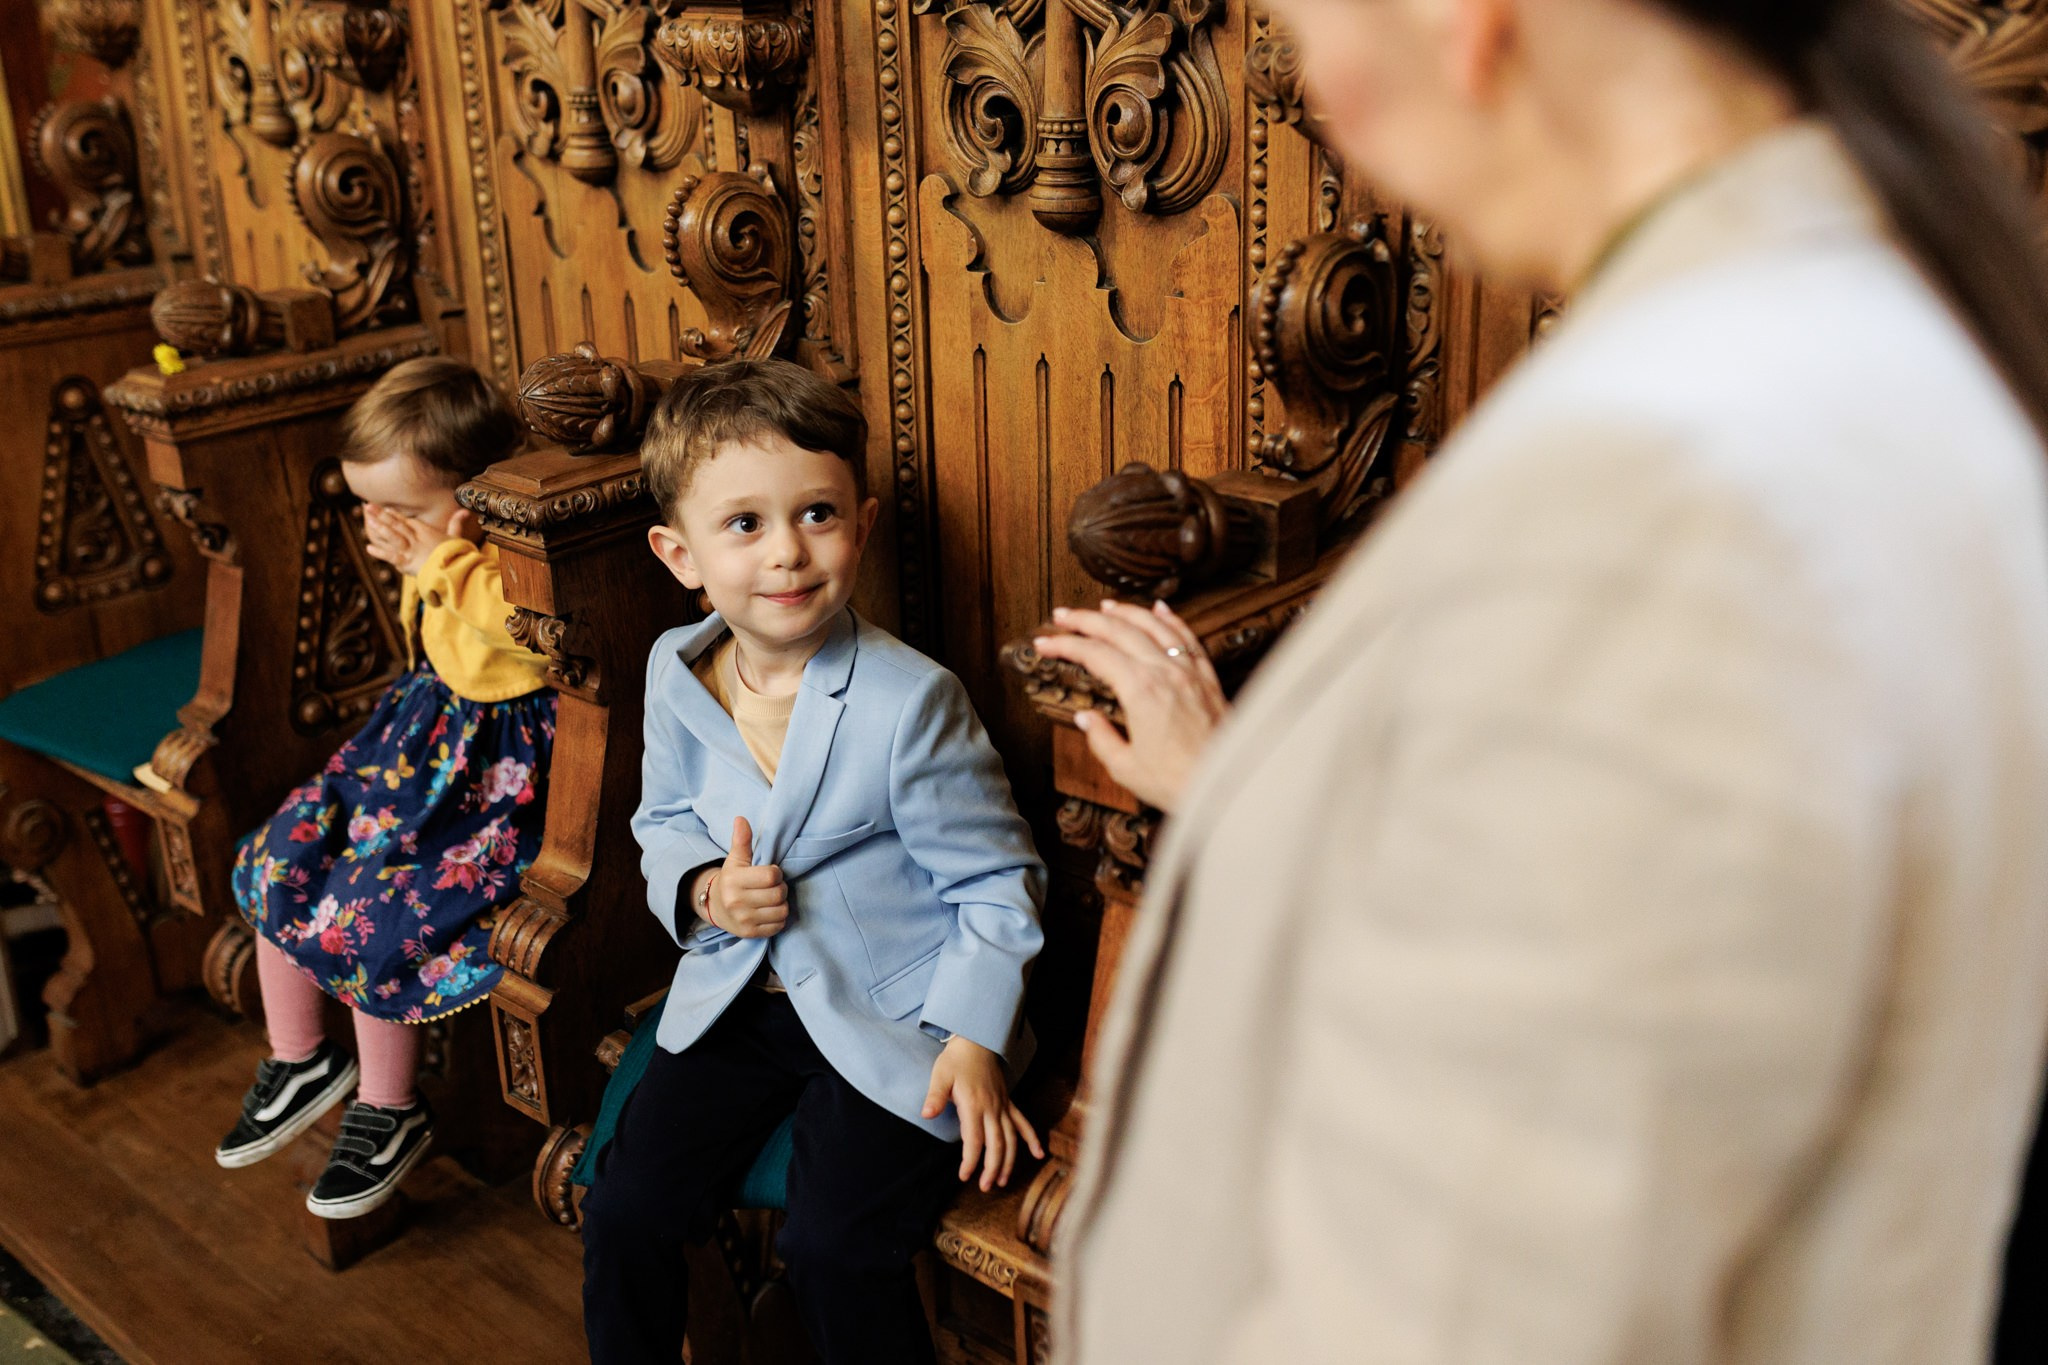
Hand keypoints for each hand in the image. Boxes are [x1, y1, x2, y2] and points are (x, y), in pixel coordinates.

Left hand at [361, 504, 478, 576]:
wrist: (456, 569)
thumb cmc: (457, 554)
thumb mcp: (457, 537)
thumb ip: (456, 523)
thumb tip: (465, 511)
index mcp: (426, 532)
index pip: (407, 521)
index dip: (394, 515)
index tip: (384, 509)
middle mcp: (416, 539)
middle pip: (396, 525)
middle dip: (381, 515)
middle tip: (368, 506)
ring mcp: (411, 550)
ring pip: (393, 536)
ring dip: (380, 528)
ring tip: (368, 520)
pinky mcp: (408, 562)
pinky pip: (391, 556)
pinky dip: (380, 552)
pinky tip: (369, 548)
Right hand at [694, 816, 787, 937]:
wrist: (716, 907)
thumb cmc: (732, 880)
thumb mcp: (735, 859)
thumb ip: (741, 840)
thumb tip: (741, 819)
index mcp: (734, 881)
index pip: (771, 876)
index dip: (776, 873)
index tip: (770, 873)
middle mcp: (736, 902)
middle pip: (778, 894)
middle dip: (781, 888)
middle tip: (773, 887)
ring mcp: (743, 920)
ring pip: (781, 911)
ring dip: (781, 904)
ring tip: (771, 899)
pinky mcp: (750, 934)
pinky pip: (778, 925)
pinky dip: (779, 918)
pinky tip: (769, 911)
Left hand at [922, 1036, 1043, 1191]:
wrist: (976, 1041)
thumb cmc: (956, 1060)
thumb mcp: (940, 1075)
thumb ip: (935, 1096)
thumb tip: (926, 1114)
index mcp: (974, 1104)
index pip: (974, 1139)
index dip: (971, 1160)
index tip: (964, 1176)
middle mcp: (992, 1108)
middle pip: (997, 1143)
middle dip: (992, 1167)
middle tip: (986, 1187)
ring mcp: (1003, 1106)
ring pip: (1011, 1138)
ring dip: (1009, 1160)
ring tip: (1003, 1181)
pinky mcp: (1008, 1103)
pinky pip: (1023, 1122)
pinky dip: (1031, 1138)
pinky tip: (1039, 1154)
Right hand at [1031, 599, 1227, 812]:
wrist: (1227, 785)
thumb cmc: (1177, 782)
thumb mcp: (1126, 767)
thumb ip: (1101, 738)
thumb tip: (1085, 718)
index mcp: (1140, 690)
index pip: (1094, 654)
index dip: (1065, 645)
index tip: (1044, 643)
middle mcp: (1165, 671)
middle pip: (1119, 631)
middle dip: (1086, 620)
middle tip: (1063, 616)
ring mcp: (1189, 671)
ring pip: (1154, 626)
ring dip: (1125, 612)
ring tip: (1104, 607)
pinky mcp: (1207, 678)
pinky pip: (1187, 637)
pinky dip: (1171, 619)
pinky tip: (1160, 608)